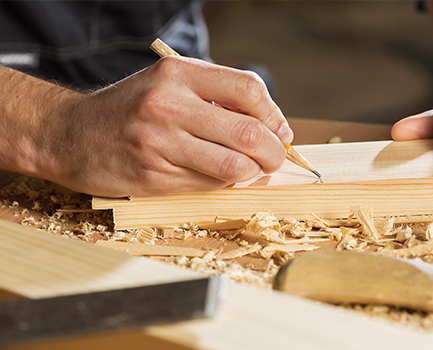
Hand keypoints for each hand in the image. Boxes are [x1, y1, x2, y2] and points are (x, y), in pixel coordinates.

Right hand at [36, 56, 292, 196]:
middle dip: (273, 151)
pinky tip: (223, 176)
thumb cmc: (129, 109)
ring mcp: (159, 143)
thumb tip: (270, 125)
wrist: (68, 134)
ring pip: (233, 166)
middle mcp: (168, 105)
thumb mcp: (167, 84)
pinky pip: (208, 184)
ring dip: (253, 173)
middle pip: (248, 132)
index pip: (249, 89)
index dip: (274, 114)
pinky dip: (226, 183)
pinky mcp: (153, 176)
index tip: (279, 131)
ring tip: (252, 170)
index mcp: (177, 74)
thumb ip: (214, 96)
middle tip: (275, 157)